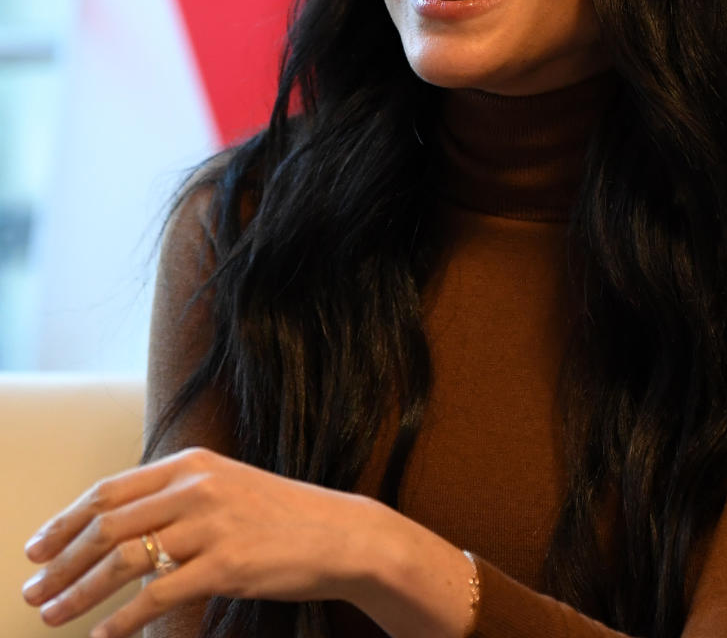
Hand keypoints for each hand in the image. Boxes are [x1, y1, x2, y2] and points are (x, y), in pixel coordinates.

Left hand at [21, 446, 381, 635]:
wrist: (338, 533)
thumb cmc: (279, 516)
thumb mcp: (224, 487)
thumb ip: (176, 496)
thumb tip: (119, 523)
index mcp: (190, 463)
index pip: (109, 490)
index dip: (65, 520)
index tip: (36, 547)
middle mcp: (194, 486)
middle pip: (106, 525)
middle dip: (60, 561)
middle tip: (32, 591)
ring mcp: (209, 524)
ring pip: (123, 560)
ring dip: (78, 593)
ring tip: (53, 615)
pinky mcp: (224, 564)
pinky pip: (156, 597)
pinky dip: (122, 622)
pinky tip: (103, 637)